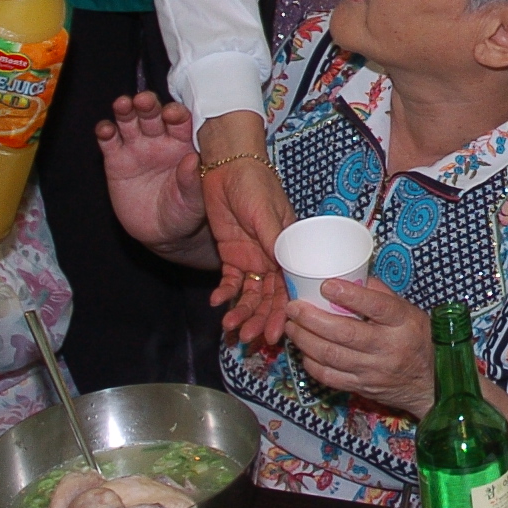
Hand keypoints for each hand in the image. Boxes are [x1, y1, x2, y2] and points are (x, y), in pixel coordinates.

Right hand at [95, 92, 209, 258]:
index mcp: (183, 143)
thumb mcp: (194, 201)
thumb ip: (192, 181)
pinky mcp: (116, 160)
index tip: (172, 114)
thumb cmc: (185, 211)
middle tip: (143, 100)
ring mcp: (136, 148)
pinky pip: (109, 141)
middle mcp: (159, 140)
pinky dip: (105, 132)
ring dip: (125, 110)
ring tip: (123, 104)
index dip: (176, 114)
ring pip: (129, 121)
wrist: (162, 233)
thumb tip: (193, 160)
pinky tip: (105, 129)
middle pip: (152, 114)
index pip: (180, 120)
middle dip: (148, 104)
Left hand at [197, 112, 290, 346]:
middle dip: (261, 320)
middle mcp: (273, 258)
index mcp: (289, 250)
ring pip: (250, 295)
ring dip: (242, 313)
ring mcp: (252, 258)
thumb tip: (285, 268)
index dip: (285, 311)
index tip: (280, 333)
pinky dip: (225, 294)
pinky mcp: (232, 255)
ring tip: (231, 331)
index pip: (290, 287)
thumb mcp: (267, 212)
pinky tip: (217, 304)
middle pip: (269, 298)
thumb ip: (274, 239)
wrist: (228, 167)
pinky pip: (231, 282)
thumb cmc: (256, 184)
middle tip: (251, 340)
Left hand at [281, 280, 435, 416]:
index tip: (326, 285)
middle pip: (345, 333)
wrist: (429, 383)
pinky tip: (303, 350)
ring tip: (292, 326)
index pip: (377, 306)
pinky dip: (311, 363)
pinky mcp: (361, 387)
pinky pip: (329, 377)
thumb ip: (381, 294)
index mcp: (402, 322)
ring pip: (331, 356)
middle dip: (312, 319)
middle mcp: (388, 347)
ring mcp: (373, 370)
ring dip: (305, 339)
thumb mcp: (409, 312)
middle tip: (294, 307)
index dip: (350, 296)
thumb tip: (352, 277)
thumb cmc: (416, 340)